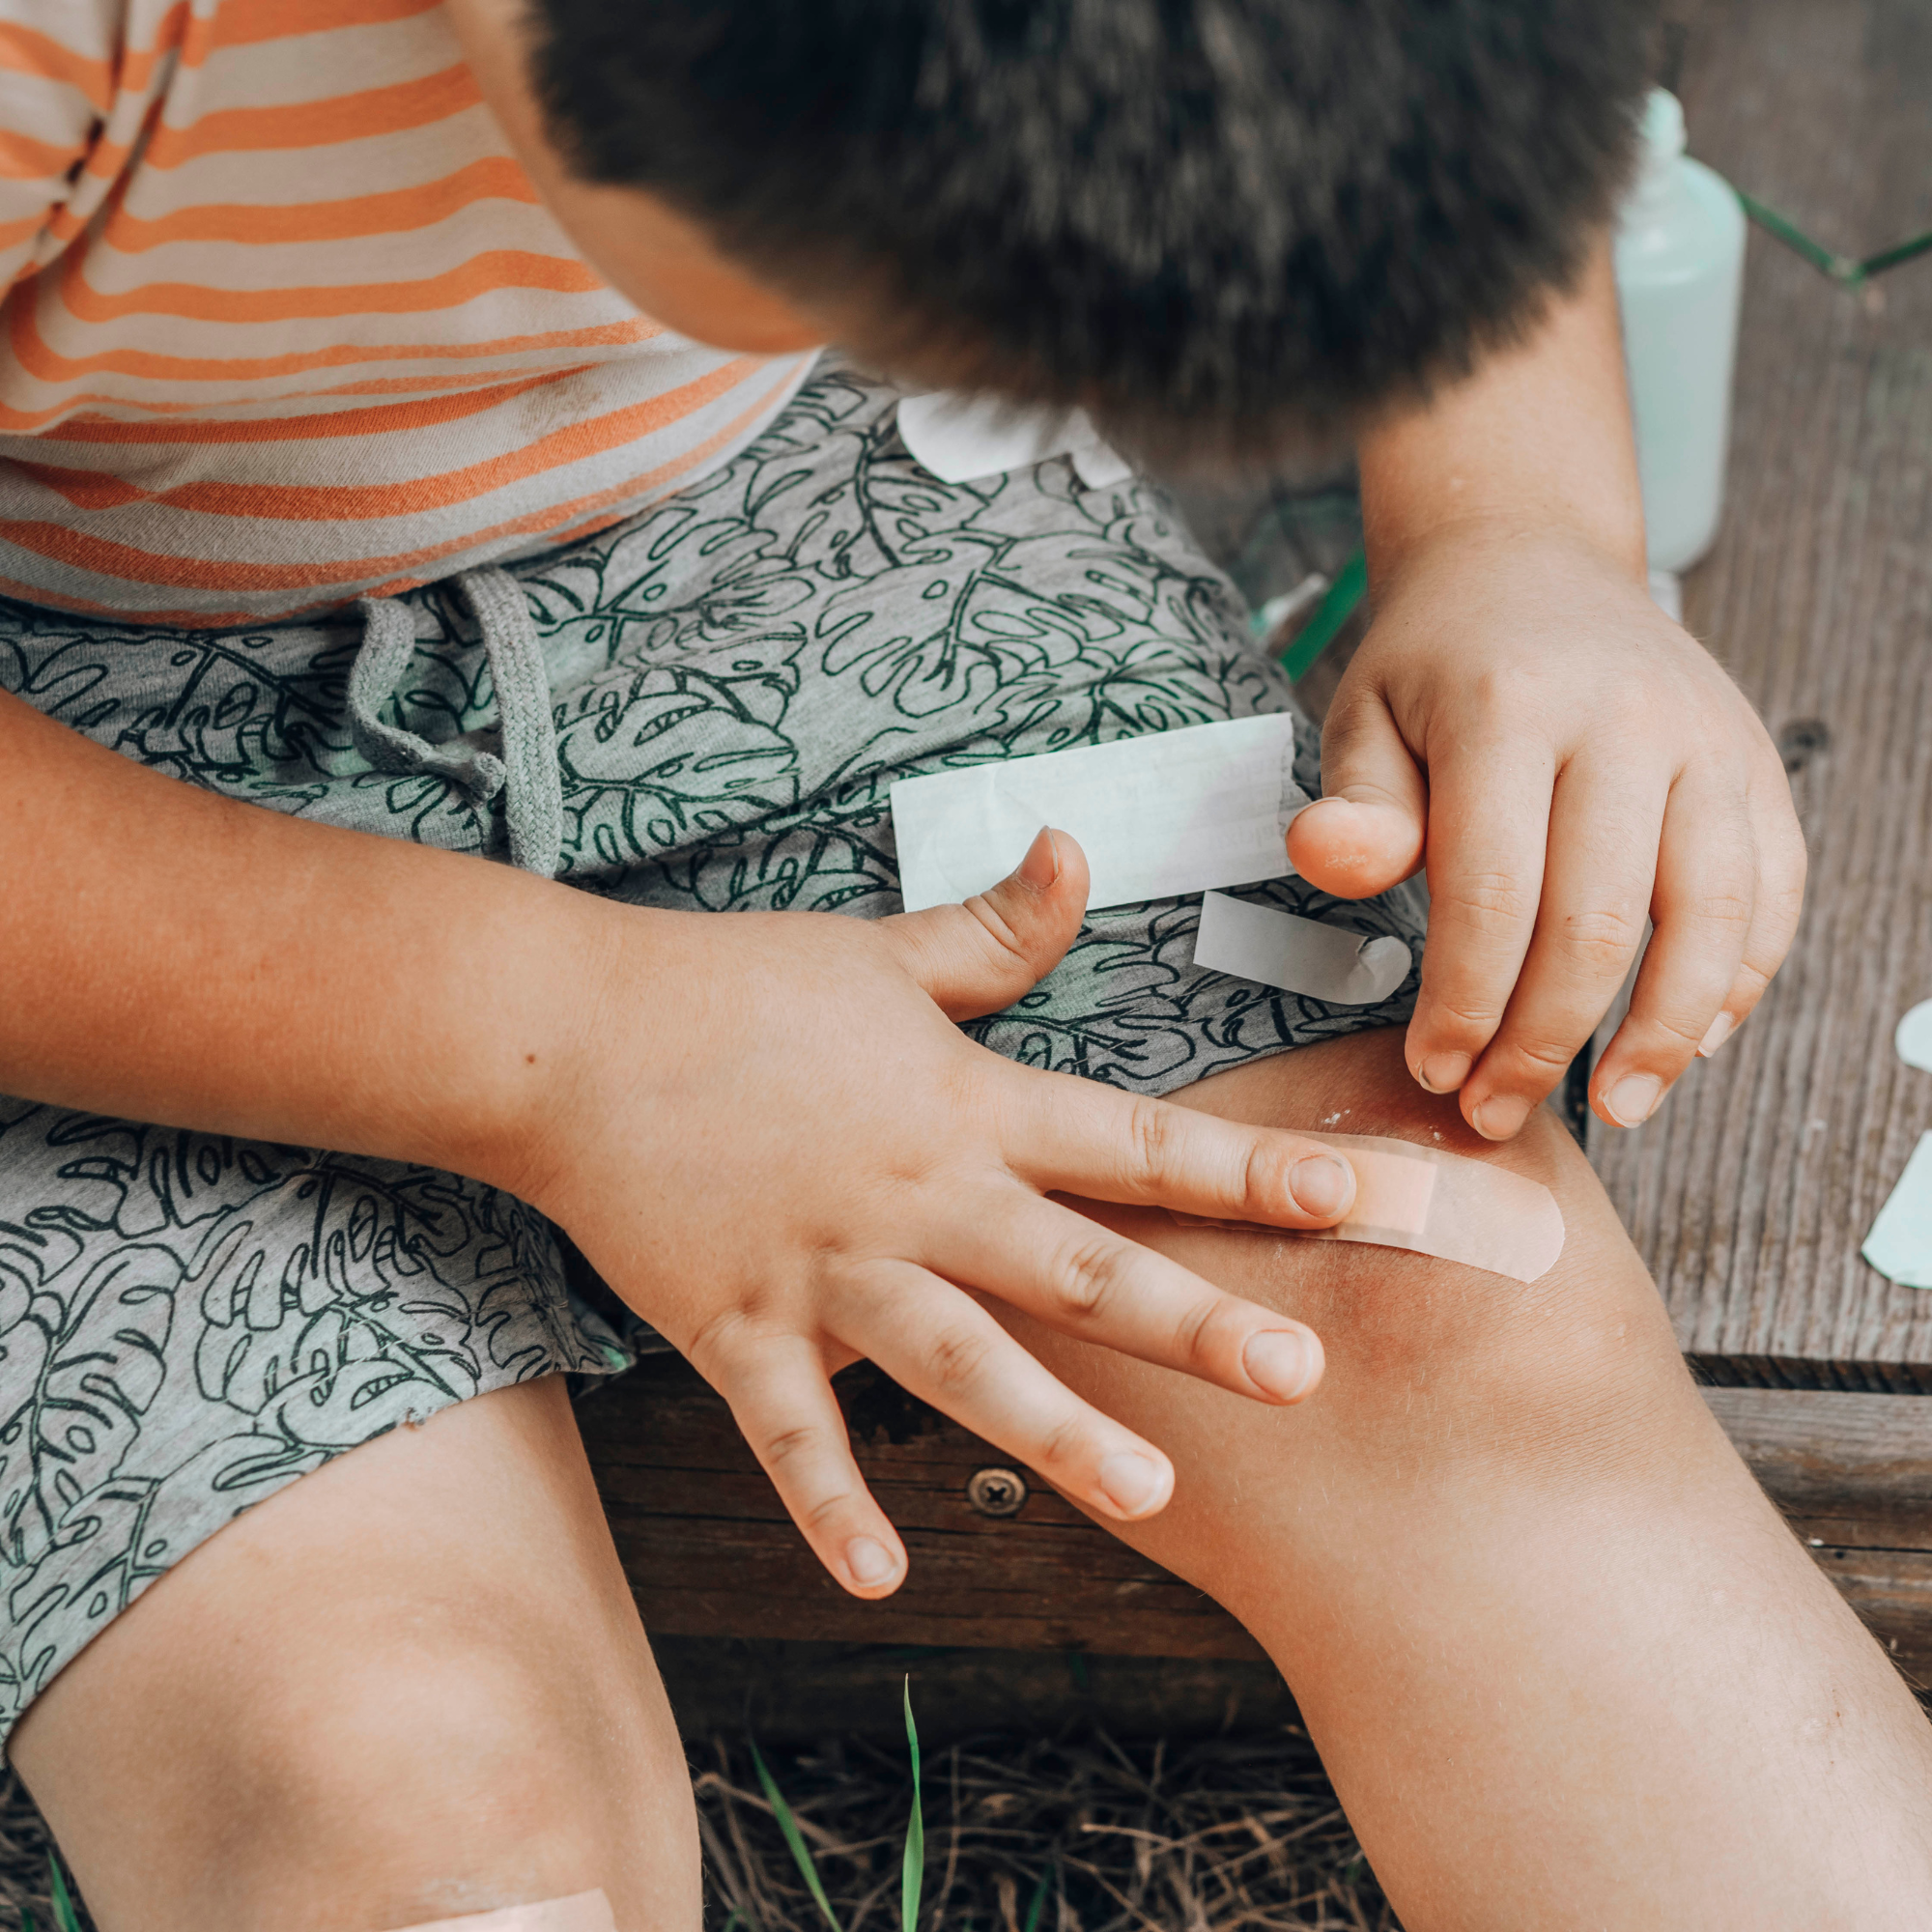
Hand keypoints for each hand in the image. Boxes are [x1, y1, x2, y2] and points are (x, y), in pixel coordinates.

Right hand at [515, 830, 1356, 1596]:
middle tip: (1301, 1376)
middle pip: (1072, 1264)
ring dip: (1054, 1427)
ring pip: (957, 1359)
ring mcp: (825, 1267)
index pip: (1131, 1141)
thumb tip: (1078, 844)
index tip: (1358, 1197)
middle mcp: (915, 1195)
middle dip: (1191, 1321)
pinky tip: (884, 1577)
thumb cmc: (736, 988)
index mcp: (963, 1105)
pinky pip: (791, 1432)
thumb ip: (996, 927)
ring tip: (1149, 1492)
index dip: (1247, 1170)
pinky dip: (831, 1504)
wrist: (572, 1032)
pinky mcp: (735, 1325)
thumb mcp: (883, 951)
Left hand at [1286, 526, 1805, 1139]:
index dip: (1464, 1001)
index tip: (1433, 1070)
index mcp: (1511, 706)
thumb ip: (1355, 804)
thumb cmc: (1437, 663)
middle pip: (1599, 922)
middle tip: (1495, 1108)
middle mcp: (1627, 720)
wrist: (1533, 565)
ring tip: (1615, 1110)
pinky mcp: (1757, 764)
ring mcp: (1709, 740)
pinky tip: (1689, 1042)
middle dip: (1544, 1040)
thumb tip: (1326, 861)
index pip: (1493, 891)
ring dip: (1664, 1037)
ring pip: (1711, 920)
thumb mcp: (1363, 716)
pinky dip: (1740, 981)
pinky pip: (1772, 892)